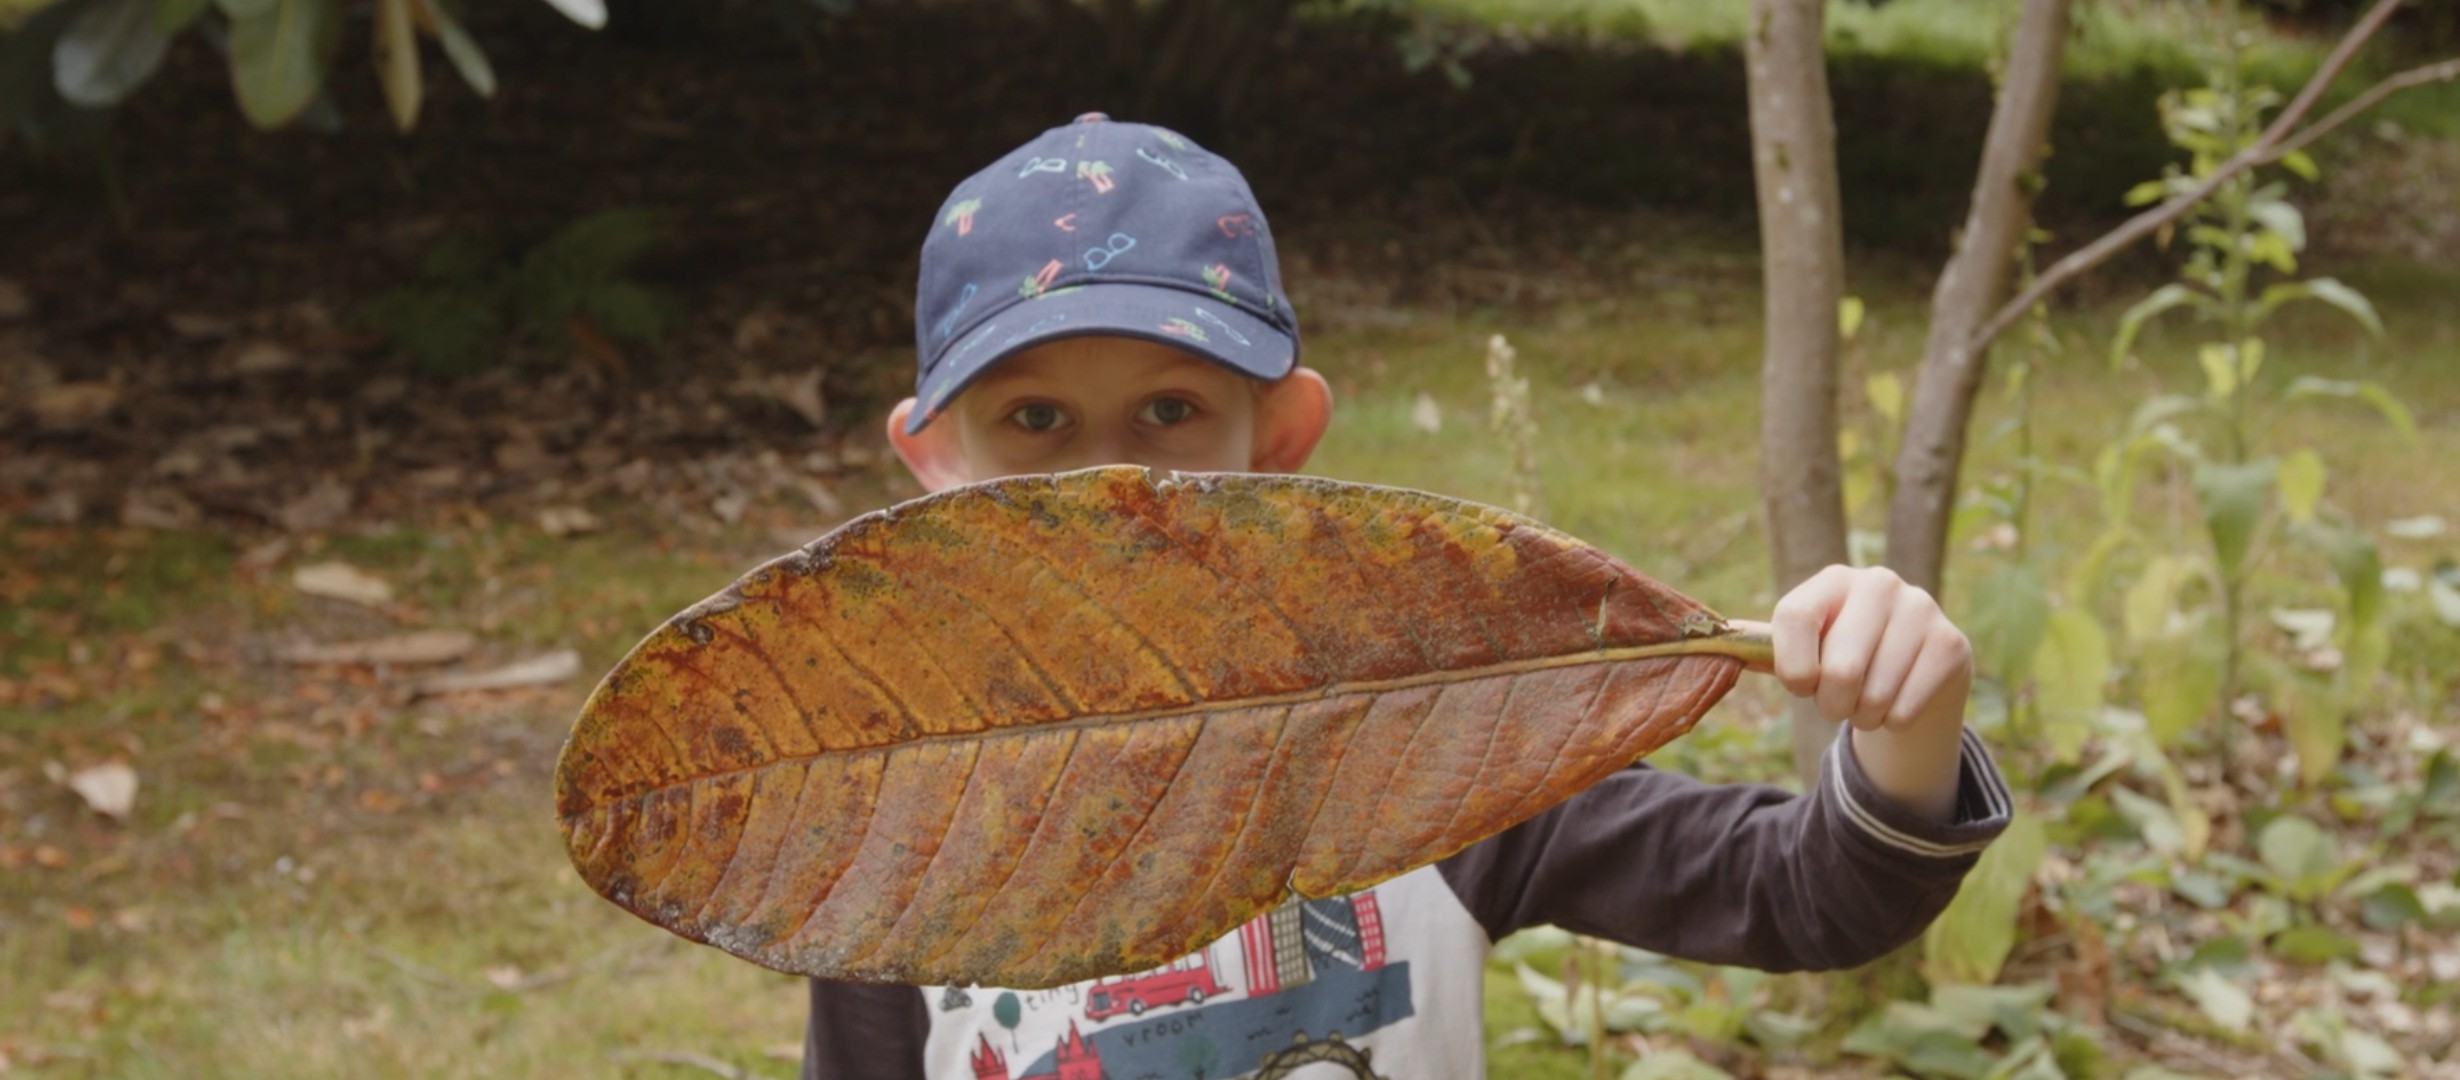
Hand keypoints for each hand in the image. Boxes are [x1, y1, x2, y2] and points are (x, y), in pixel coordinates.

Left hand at [1743, 565, 1972, 819]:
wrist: (1913, 666)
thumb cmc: (1840, 656)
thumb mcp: (1801, 647)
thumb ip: (1761, 649)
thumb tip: (1709, 643)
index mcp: (1832, 580)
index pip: (1794, 619)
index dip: (1792, 668)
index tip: (1801, 686)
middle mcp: (1878, 583)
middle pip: (1840, 670)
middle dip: (1831, 704)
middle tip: (1836, 702)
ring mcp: (1920, 609)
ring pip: (1874, 696)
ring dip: (1862, 716)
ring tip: (1868, 700)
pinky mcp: (1950, 643)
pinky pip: (1905, 708)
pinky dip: (1893, 721)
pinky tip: (1898, 699)